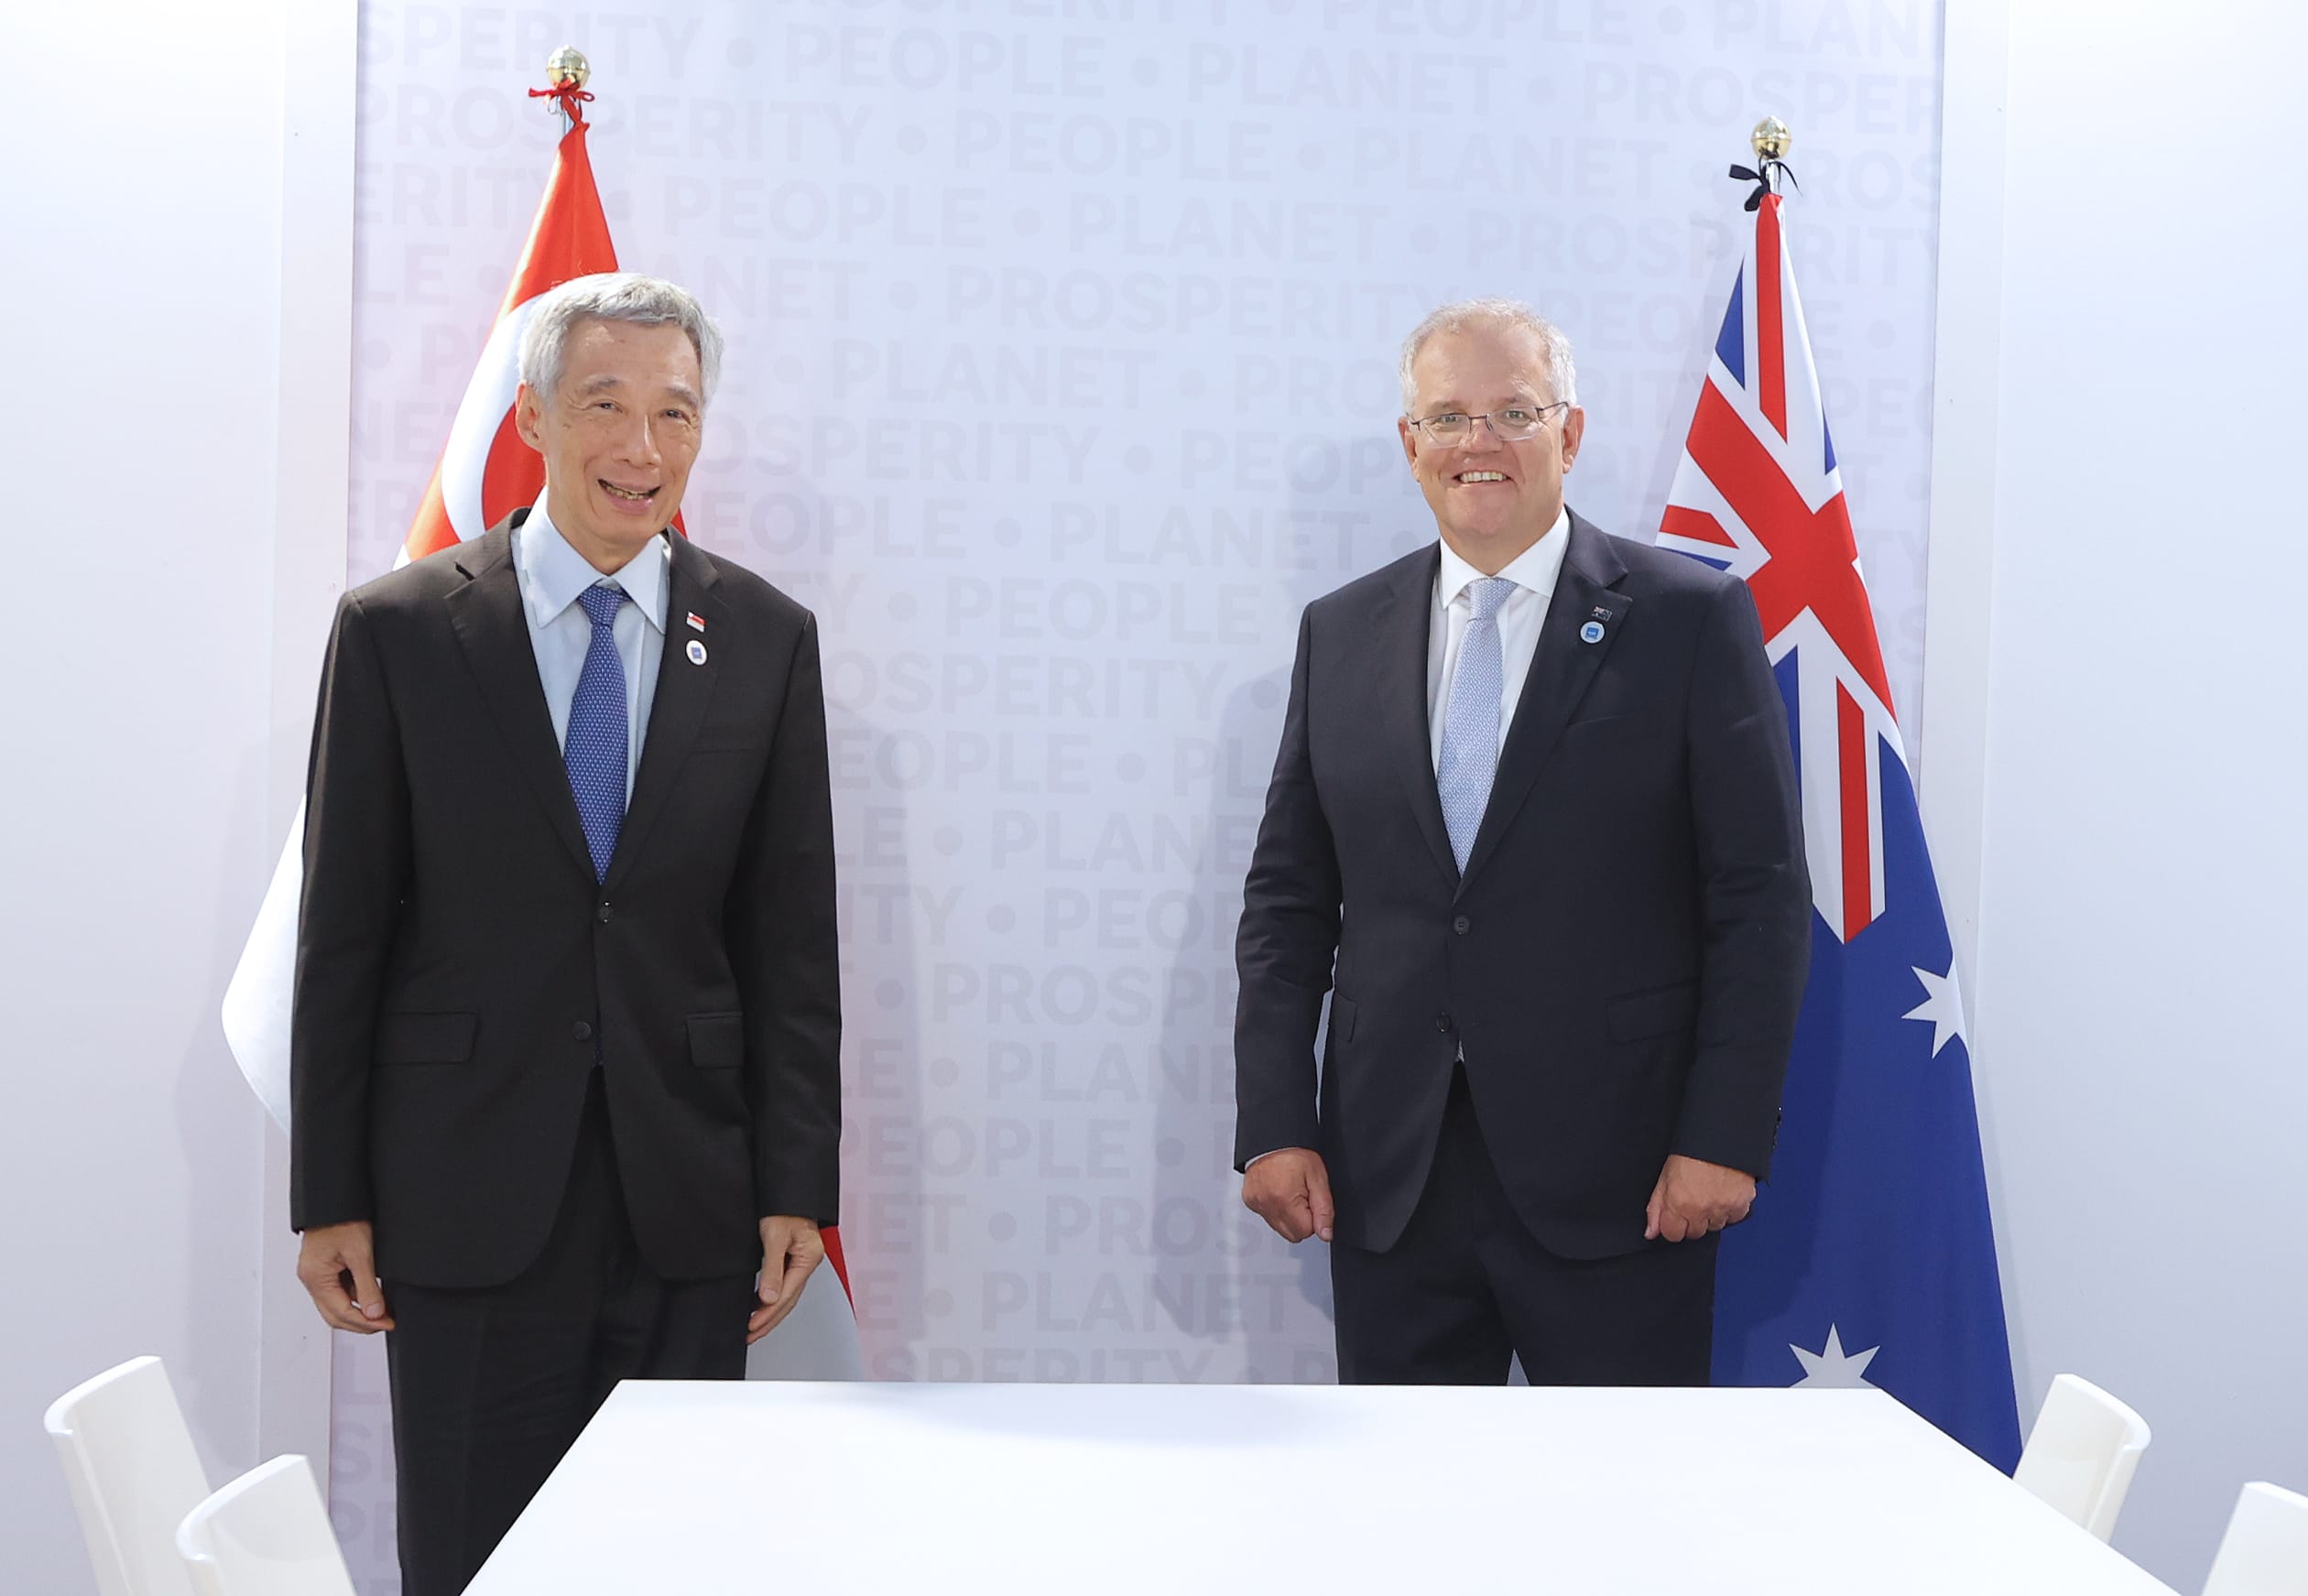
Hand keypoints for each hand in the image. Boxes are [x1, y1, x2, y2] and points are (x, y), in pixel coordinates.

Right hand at [296, 1221, 393, 1332]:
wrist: (334, 1199)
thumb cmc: (342, 1219)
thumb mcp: (360, 1253)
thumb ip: (367, 1286)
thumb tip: (374, 1313)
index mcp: (315, 1278)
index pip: (340, 1313)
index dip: (365, 1323)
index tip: (386, 1323)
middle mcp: (311, 1279)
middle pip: (334, 1315)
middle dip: (361, 1323)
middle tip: (385, 1322)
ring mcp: (316, 1274)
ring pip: (336, 1304)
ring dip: (358, 1311)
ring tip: (382, 1311)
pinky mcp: (323, 1268)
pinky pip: (338, 1291)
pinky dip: (354, 1297)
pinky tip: (371, 1296)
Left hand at [748, 1216, 825, 1344]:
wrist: (788, 1191)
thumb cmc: (784, 1207)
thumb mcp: (774, 1236)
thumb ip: (772, 1269)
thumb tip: (769, 1299)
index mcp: (808, 1257)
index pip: (787, 1294)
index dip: (768, 1313)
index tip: (752, 1326)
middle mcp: (808, 1262)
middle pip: (790, 1300)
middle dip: (769, 1320)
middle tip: (751, 1335)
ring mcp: (802, 1261)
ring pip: (788, 1295)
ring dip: (771, 1313)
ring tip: (754, 1328)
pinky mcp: (794, 1258)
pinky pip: (785, 1285)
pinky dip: (772, 1299)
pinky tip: (760, 1306)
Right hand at [1241, 1148, 1334, 1243]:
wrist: (1272, 1139)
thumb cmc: (1294, 1153)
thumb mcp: (1318, 1178)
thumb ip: (1324, 1209)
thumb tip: (1325, 1233)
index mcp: (1284, 1200)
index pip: (1306, 1232)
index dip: (1314, 1218)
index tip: (1311, 1200)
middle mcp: (1267, 1205)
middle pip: (1292, 1234)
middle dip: (1301, 1220)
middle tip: (1302, 1196)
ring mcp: (1256, 1204)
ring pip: (1279, 1227)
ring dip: (1288, 1215)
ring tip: (1289, 1192)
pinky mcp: (1250, 1202)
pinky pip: (1268, 1217)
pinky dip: (1275, 1209)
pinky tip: (1279, 1192)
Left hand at [1645, 1154, 1756, 1241]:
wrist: (1720, 1137)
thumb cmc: (1692, 1152)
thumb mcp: (1665, 1177)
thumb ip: (1656, 1207)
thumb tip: (1650, 1232)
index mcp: (1679, 1203)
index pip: (1672, 1235)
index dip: (1672, 1224)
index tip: (1675, 1216)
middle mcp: (1701, 1210)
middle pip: (1694, 1233)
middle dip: (1691, 1221)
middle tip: (1693, 1200)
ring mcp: (1723, 1209)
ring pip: (1714, 1227)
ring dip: (1711, 1216)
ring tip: (1708, 1193)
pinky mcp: (1742, 1205)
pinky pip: (1734, 1218)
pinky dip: (1729, 1210)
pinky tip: (1723, 1194)